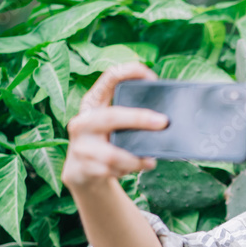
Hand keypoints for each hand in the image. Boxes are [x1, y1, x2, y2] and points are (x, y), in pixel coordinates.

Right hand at [61, 62, 169, 189]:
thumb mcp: (113, 126)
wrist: (82, 173)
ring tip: (149, 161)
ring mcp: (80, 145)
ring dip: (136, 159)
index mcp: (92, 104)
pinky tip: (133, 169)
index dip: (130, 72)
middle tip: (163, 122)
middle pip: (111, 116)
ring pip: (114, 154)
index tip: (153, 77)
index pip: (109, 78)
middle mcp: (83, 121)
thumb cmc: (105, 143)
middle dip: (139, 119)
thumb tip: (164, 120)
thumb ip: (131, 118)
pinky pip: (112, 171)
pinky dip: (128, 171)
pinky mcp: (83, 167)